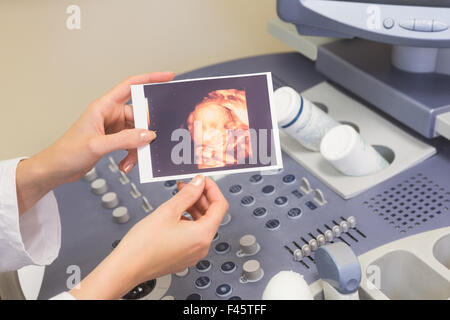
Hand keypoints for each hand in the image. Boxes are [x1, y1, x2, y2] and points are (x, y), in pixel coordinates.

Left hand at [16, 72, 174, 213]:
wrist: (56, 169)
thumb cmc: (67, 152)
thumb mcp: (97, 145)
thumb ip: (124, 139)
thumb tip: (148, 135)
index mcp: (104, 106)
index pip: (130, 86)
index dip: (150, 79)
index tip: (168, 77)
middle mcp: (110, 114)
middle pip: (139, 116)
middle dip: (145, 132)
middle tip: (148, 144)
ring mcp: (113, 128)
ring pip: (137, 133)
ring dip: (137, 148)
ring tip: (130, 160)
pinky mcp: (114, 140)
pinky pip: (131, 143)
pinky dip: (132, 154)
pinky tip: (126, 164)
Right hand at [69, 174, 228, 299]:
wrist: (127, 267)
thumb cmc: (143, 245)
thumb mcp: (168, 211)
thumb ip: (188, 194)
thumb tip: (199, 183)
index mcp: (202, 235)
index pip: (220, 206)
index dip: (212, 189)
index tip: (203, 180)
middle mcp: (202, 247)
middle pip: (212, 215)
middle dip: (201, 197)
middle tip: (187, 186)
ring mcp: (194, 253)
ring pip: (202, 224)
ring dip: (194, 208)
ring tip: (179, 198)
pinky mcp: (184, 256)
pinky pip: (193, 235)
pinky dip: (188, 221)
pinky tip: (175, 214)